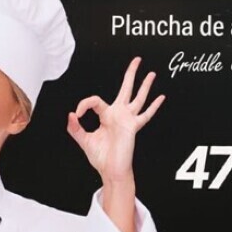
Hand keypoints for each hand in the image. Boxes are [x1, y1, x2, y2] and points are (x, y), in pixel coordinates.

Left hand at [66, 57, 165, 182]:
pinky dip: (153, 107)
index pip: (95, 101)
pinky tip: (161, 97)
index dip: (84, 104)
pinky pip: (145, 115)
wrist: (110, 170)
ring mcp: (127, 119)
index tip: (77, 114)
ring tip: (151, 73)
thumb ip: (75, 128)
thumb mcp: (84, 140)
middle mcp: (118, 115)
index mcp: (106, 116)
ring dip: (145, 85)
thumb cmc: (100, 157)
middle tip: (137, 60)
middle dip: (131, 74)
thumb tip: (71, 115)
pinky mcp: (133, 127)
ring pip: (138, 98)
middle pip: (126, 89)